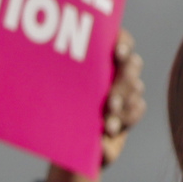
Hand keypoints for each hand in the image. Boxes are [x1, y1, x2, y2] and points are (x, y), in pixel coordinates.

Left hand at [42, 30, 145, 181]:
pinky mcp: (129, 112)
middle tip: (111, 95)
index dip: (124, 43)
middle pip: (133, 64)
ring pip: (136, 87)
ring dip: (124, 99)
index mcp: (99, 58)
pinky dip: (127, 117)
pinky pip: (138, 109)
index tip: (117, 52)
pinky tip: (111, 128)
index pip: (121, 41)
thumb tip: (44, 65)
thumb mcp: (48, 92)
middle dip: (125, 76)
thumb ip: (52, 80)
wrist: (60, 140)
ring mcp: (125, 91)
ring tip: (108, 114)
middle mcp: (116, 70)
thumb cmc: (52, 108)